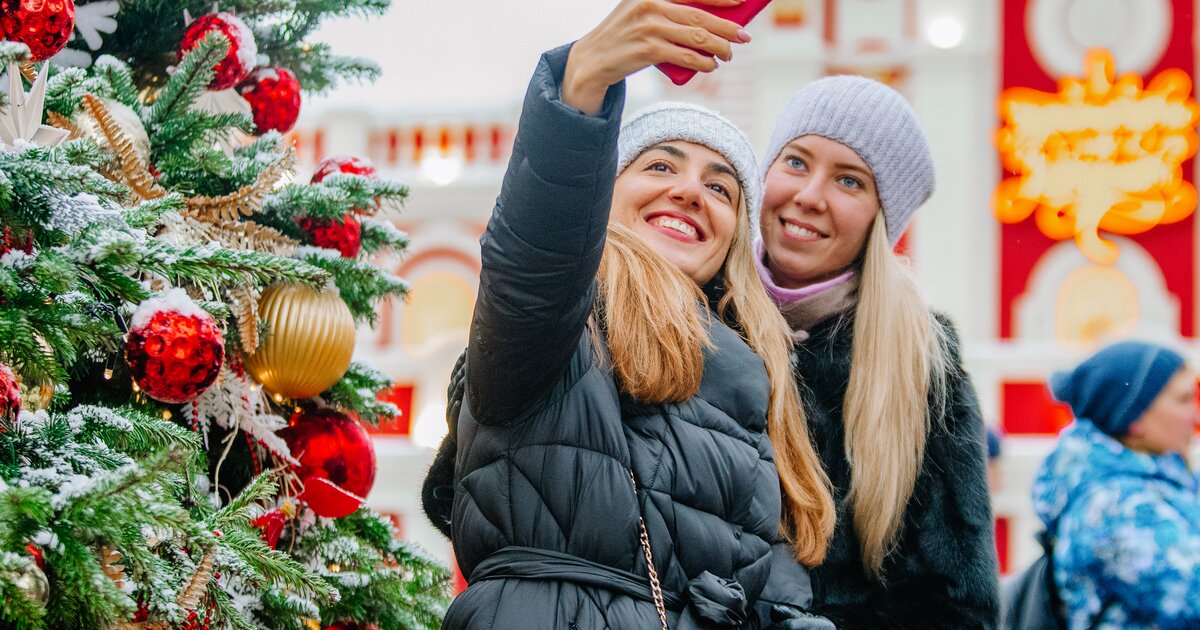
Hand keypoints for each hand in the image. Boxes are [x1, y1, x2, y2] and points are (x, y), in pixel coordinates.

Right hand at [563, 0, 751, 113]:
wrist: (592, 59)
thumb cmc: (625, 36)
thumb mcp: (641, 12)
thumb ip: (668, 10)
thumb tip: (710, 20)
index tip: (741, 1)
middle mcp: (649, 4)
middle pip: (699, 16)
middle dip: (727, 27)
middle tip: (743, 36)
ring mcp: (648, 27)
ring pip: (697, 37)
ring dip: (720, 48)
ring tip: (728, 54)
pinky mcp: (648, 50)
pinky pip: (686, 56)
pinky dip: (703, 63)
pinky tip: (711, 65)